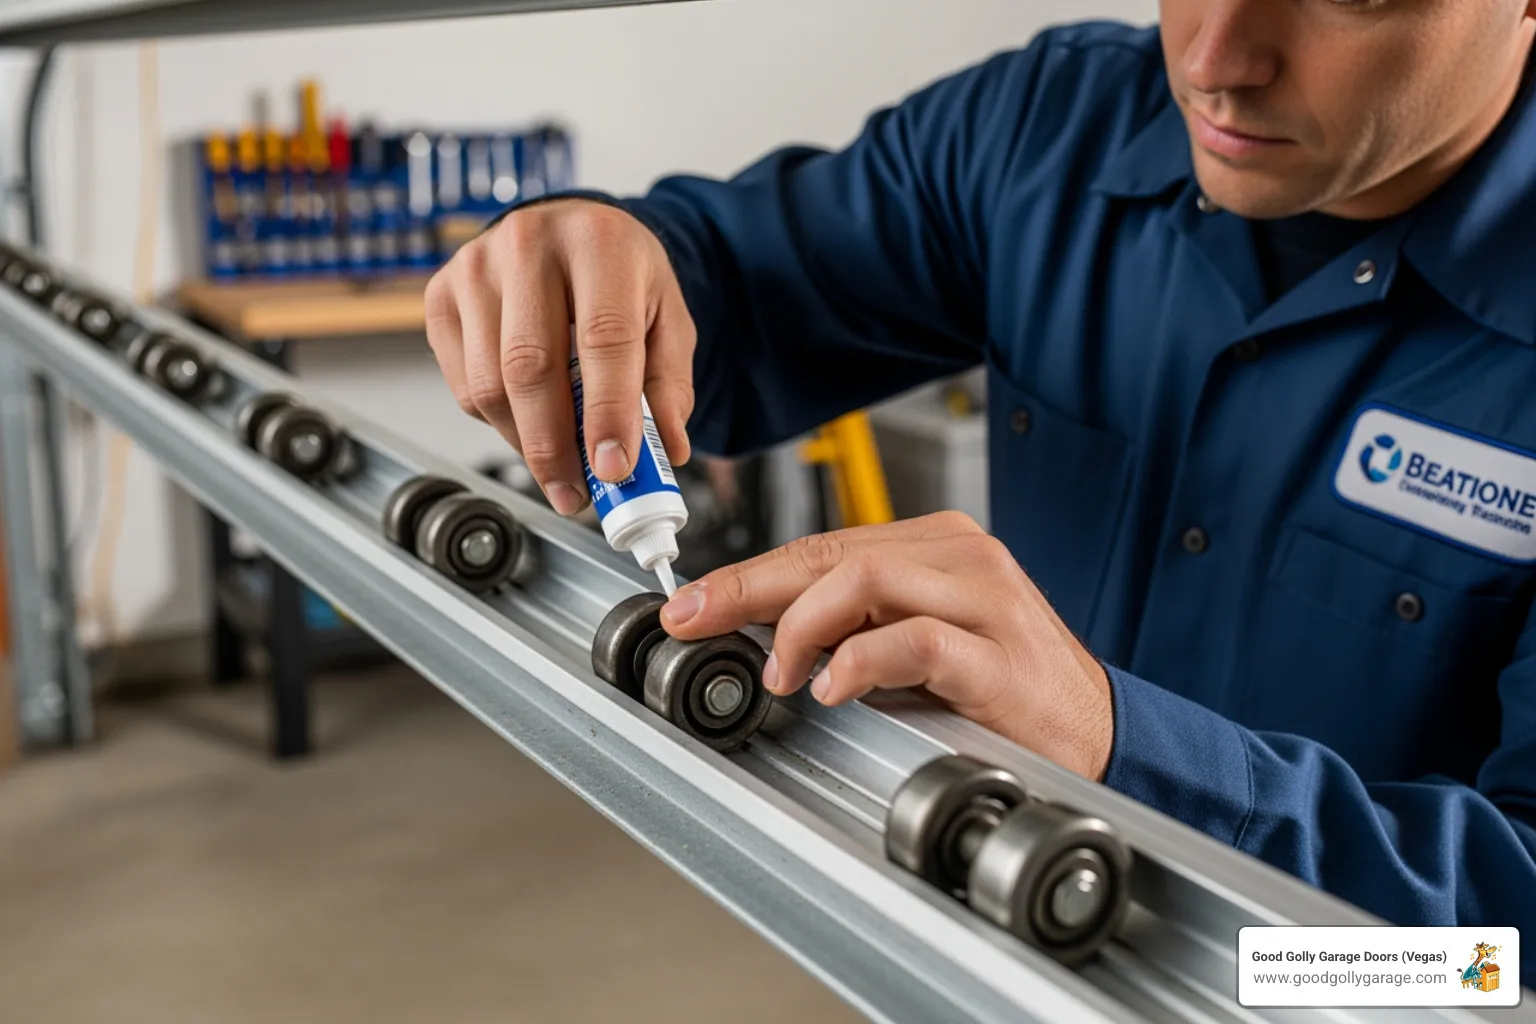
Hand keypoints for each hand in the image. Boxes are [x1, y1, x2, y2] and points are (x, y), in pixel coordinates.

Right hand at [424, 199, 696, 514]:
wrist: (570, 229)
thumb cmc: (620, 274)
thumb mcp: (667, 318)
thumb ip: (669, 386)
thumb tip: (667, 451)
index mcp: (599, 242)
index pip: (603, 337)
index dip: (606, 411)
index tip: (612, 468)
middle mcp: (528, 243)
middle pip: (531, 368)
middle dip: (554, 447)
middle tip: (577, 494)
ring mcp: (476, 266)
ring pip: (489, 384)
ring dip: (525, 443)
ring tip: (559, 466)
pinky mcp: (440, 294)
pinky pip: (463, 384)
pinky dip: (498, 420)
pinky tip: (528, 417)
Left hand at [659, 512, 1114, 779]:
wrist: (1099, 734)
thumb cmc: (1006, 691)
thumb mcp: (917, 646)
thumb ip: (854, 627)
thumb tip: (762, 634)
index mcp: (936, 546)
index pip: (823, 544)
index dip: (747, 574)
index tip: (692, 603)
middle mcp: (960, 556)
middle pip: (831, 552)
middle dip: (747, 588)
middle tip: (696, 620)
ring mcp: (986, 598)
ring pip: (865, 577)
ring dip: (801, 626)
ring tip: (782, 674)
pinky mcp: (1002, 655)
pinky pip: (917, 638)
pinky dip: (861, 660)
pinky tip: (835, 688)